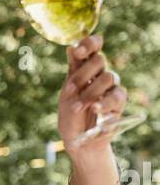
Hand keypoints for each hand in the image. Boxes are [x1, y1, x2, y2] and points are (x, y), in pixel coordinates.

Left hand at [58, 33, 126, 154]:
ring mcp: (110, 87)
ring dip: (90, 92)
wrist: (78, 141)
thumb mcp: (66, 94)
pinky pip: (117, 96)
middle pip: (99, 60)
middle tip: (71, 91)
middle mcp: (99, 75)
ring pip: (108, 77)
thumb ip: (72, 72)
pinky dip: (104, 103)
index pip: (93, 47)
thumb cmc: (70, 117)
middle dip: (83, 74)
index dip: (89, 44)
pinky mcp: (118, 102)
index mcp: (84, 68)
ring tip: (78, 108)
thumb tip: (71, 48)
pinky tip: (95, 110)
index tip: (78, 51)